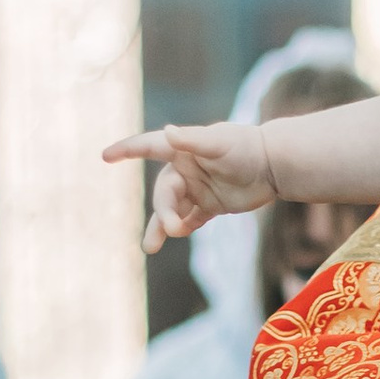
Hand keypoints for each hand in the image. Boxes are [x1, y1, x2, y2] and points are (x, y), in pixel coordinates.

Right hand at [106, 121, 274, 251]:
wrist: (274, 165)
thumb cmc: (247, 147)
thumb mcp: (220, 142)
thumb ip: (192, 140)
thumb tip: (166, 131)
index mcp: (182, 150)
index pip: (148, 147)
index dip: (127, 150)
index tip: (105, 156)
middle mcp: (185, 169)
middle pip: (164, 192)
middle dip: (163, 211)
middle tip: (171, 228)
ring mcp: (196, 189)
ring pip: (171, 210)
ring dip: (163, 225)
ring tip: (151, 247)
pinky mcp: (210, 205)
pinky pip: (189, 219)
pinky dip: (182, 227)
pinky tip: (177, 235)